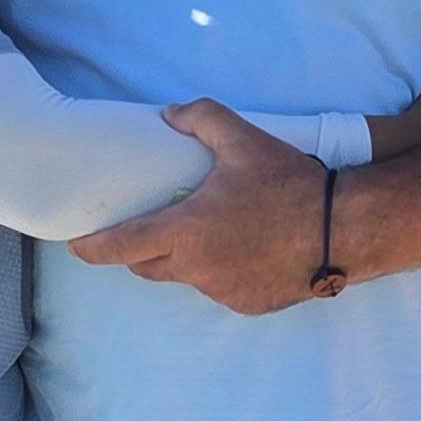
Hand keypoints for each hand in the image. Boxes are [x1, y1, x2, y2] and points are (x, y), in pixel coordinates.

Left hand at [69, 100, 326, 315]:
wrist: (345, 229)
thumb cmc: (290, 183)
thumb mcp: (244, 139)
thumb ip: (200, 118)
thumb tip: (168, 114)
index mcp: (186, 232)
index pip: (121, 246)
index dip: (92, 248)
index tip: (75, 247)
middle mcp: (197, 269)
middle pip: (146, 267)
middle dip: (140, 251)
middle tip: (148, 229)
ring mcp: (222, 292)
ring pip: (186, 278)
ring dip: (187, 260)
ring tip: (214, 232)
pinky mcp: (247, 306)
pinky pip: (221, 289)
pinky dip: (222, 273)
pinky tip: (246, 251)